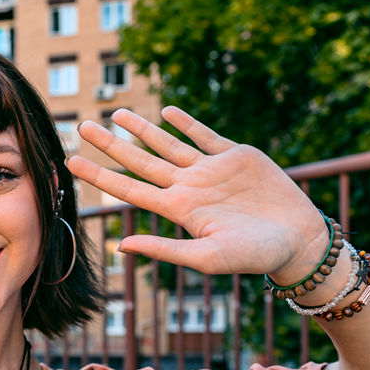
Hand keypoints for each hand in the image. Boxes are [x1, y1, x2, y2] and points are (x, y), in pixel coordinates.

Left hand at [66, 107, 328, 279]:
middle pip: (140, 161)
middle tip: (82, 126)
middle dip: (110, 144)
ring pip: (167, 144)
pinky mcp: (235, 156)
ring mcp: (210, 170)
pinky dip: (184, 123)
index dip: (99, 174)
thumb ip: (164, 250)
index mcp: (178, 210)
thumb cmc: (254, 256)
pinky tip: (166, 112)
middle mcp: (188, 187)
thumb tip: (122, 246)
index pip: (128, 188)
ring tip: (116, 113)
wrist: (297, 241)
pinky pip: (203, 136)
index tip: (72, 161)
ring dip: (141, 129)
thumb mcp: (206, 257)